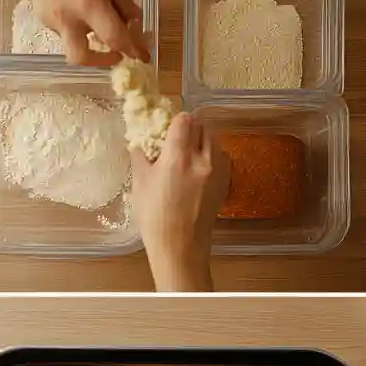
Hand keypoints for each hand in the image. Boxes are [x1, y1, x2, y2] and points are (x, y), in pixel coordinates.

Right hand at [2, 0, 148, 64]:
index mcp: (90, 5)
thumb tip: (134, 22)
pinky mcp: (40, 15)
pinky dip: (73, 24)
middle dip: (100, 60)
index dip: (132, 50)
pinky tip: (74, 4)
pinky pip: (61, 28)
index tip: (142, 55)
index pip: (115, 38)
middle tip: (113, 52)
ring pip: (71, 40)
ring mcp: (50, 19)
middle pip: (81, 57)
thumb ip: (122, 2)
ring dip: (87, 36)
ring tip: (93, 15)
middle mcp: (68, 19)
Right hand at [130, 113, 228, 292]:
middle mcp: (203, 159)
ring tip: (189, 154)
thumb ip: (141, 158)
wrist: (180, 245)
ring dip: (202, 140)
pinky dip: (212, 155)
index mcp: (178, 157)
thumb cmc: (154, 216)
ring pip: (214, 140)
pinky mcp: (226, 181)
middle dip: (190, 128)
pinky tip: (200, 169)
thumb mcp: (139, 184)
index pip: (184, 120)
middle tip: (177, 139)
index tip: (166, 127)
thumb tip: (139, 143)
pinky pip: (222, 156)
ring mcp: (219, 170)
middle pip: (202, 126)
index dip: (174, 120)